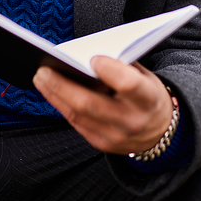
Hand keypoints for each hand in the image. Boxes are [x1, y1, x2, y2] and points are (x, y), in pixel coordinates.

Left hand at [33, 57, 173, 155]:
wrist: (159, 130)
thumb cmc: (146, 93)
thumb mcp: (143, 75)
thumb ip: (120, 66)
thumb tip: (84, 56)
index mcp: (147, 98)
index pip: (128, 85)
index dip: (110, 71)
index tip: (93, 58)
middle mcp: (132, 120)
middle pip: (91, 104)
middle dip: (63, 85)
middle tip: (43, 69)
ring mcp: (116, 137)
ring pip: (78, 116)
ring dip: (55, 95)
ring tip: (41, 77)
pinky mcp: (102, 144)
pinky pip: (77, 124)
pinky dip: (62, 105)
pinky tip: (51, 91)